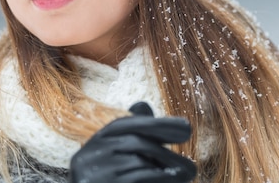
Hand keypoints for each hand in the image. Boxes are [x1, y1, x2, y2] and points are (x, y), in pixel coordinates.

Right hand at [69, 102, 196, 182]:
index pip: (124, 125)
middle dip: (166, 151)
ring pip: (139, 165)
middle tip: (191, 164)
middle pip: (134, 144)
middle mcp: (87, 159)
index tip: (186, 128)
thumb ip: (130, 135)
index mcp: (90, 147)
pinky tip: (174, 181)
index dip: (157, 124)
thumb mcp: (114, 161)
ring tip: (186, 175)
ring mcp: (93, 177)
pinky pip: (139, 181)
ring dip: (168, 169)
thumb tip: (143, 104)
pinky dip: (160, 180)